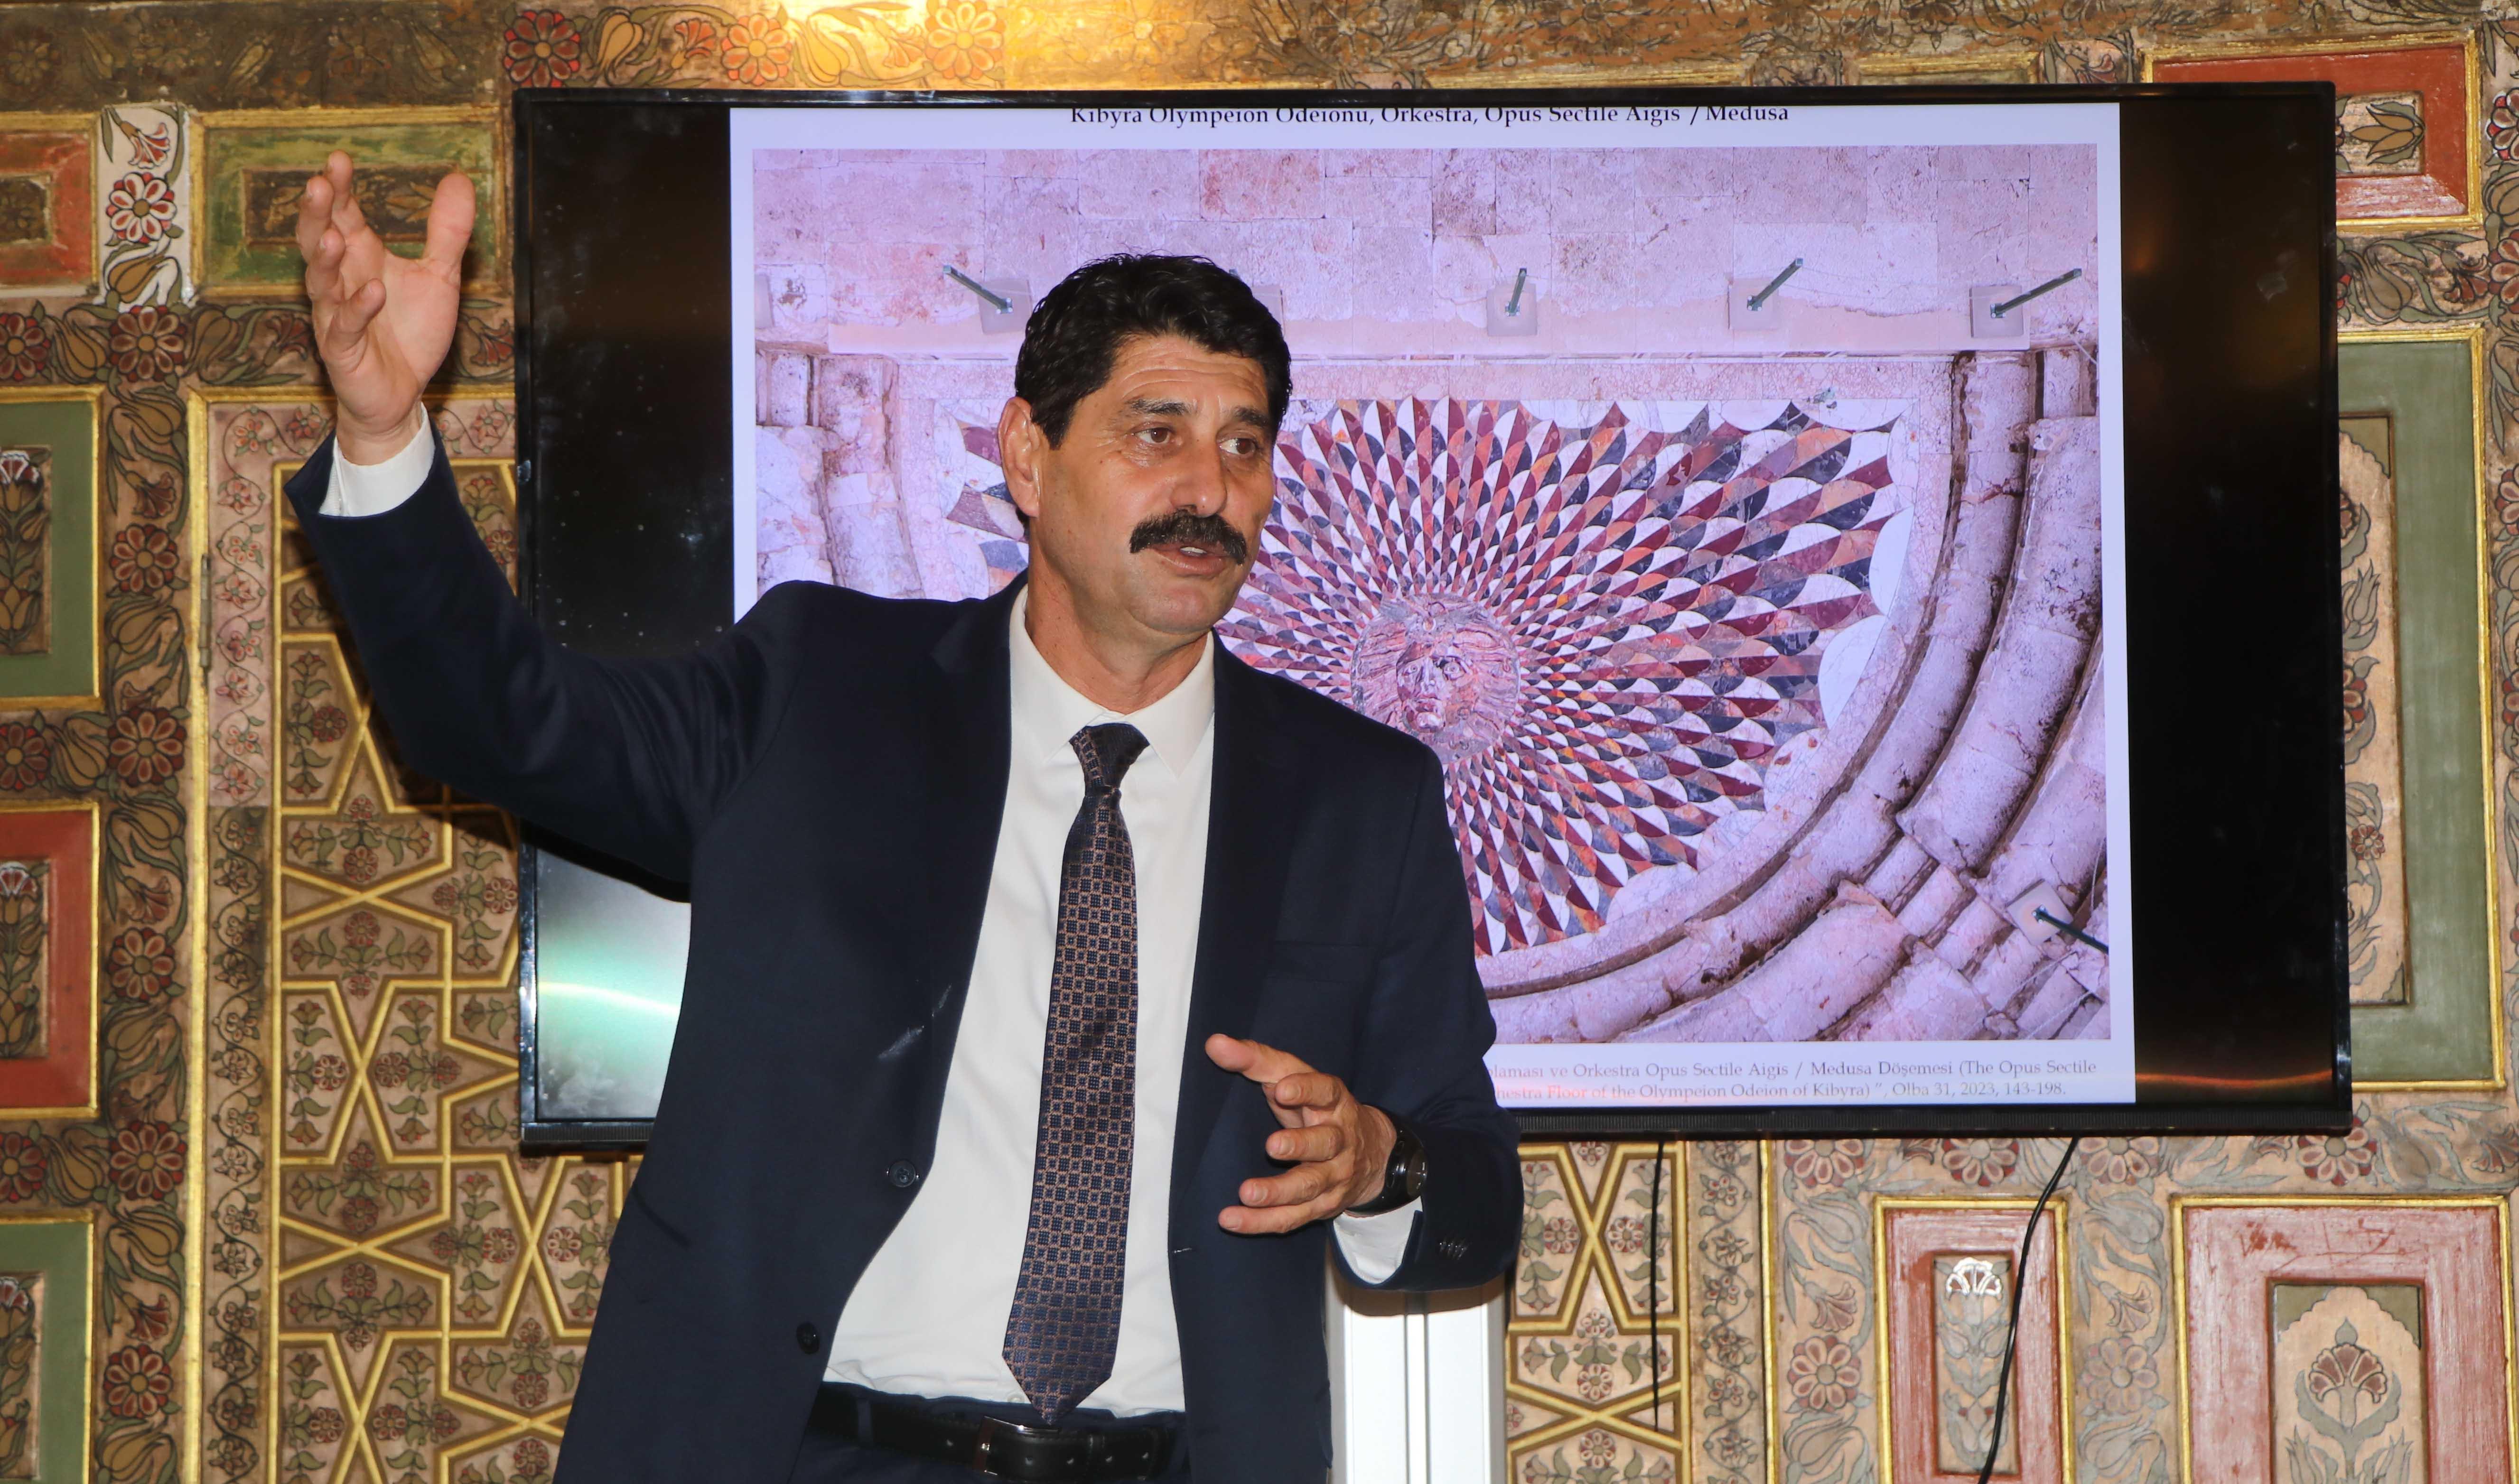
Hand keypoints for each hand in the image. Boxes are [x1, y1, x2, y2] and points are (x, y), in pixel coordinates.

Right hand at [292, 150, 474, 460]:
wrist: (402, 394)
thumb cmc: (411, 332)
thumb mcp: (439, 276)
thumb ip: (447, 231)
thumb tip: (459, 177)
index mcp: (359, 257)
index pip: (342, 214)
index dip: (339, 188)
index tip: (339, 159)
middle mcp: (341, 280)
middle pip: (317, 239)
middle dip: (316, 213)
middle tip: (317, 184)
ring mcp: (337, 315)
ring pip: (320, 281)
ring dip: (323, 258)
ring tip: (333, 233)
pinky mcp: (343, 351)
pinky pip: (346, 327)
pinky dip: (358, 309)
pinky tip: (372, 291)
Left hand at [1205, 1033, 1395, 1234]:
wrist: (1370, 1153)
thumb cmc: (1316, 1109)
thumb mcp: (1293, 1078)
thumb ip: (1255, 1060)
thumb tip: (1214, 1043)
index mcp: (1333, 1102)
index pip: (1325, 1090)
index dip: (1306, 1089)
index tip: (1282, 1089)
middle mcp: (1339, 1139)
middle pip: (1325, 1143)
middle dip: (1300, 1145)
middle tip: (1272, 1146)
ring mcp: (1334, 1175)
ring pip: (1309, 1186)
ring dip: (1278, 1192)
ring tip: (1247, 1192)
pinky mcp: (1322, 1206)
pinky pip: (1293, 1217)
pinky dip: (1262, 1221)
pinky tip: (1233, 1220)